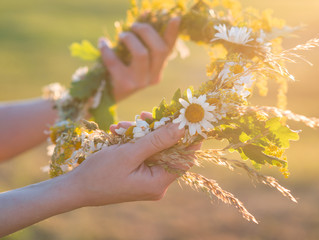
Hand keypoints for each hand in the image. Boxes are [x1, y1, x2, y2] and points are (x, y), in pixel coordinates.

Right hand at [67, 118, 184, 206]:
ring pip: (154, 149)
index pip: (185, 158)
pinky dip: (135, 141)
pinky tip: (119, 132)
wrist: (75, 188)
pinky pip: (143, 153)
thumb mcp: (129, 153)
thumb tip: (181, 127)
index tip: (186, 118)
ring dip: (142, 133)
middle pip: (168, 151)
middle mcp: (156, 182)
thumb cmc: (100, 173)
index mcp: (158, 182)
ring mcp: (147, 179)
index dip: (188, 137)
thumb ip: (157, 140)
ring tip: (123, 125)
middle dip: (157, 130)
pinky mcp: (138, 174)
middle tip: (145, 115)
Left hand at [98, 18, 180, 101]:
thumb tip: (143, 19)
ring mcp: (140, 83)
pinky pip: (115, 61)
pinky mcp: (125, 85)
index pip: (168, 49)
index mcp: (158, 70)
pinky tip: (102, 43)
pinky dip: (107, 49)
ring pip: (142, 54)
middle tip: (133, 26)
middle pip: (159, 49)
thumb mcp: (133, 59)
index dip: (173, 33)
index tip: (175, 18)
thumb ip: (141, 43)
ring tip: (121, 35)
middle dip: (146, 31)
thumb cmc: (119, 71)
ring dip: (130, 39)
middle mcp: (153, 77)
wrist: (104, 96)